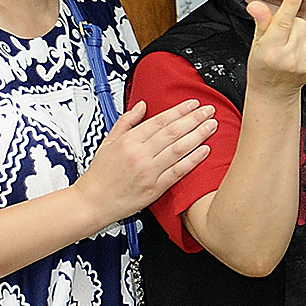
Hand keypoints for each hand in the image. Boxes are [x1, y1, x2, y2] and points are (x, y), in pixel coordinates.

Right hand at [75, 99, 216, 227]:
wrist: (93, 201)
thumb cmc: (100, 174)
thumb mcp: (108, 142)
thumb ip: (126, 122)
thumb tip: (141, 105)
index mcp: (128, 141)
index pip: (160, 121)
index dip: (179, 110)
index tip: (194, 103)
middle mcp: (139, 154)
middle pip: (172, 132)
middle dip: (194, 119)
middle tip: (209, 111)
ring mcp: (149, 171)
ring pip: (178, 149)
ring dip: (198, 135)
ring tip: (212, 125)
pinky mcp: (155, 188)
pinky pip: (178, 171)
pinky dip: (193, 160)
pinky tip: (206, 150)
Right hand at [244, 0, 305, 98]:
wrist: (275, 89)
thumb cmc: (264, 63)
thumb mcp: (257, 41)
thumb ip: (261, 21)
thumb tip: (255, 5)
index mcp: (271, 50)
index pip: (284, 21)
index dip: (291, 2)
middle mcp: (291, 58)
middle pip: (301, 22)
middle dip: (293, 24)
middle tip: (286, 38)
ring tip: (298, 42)